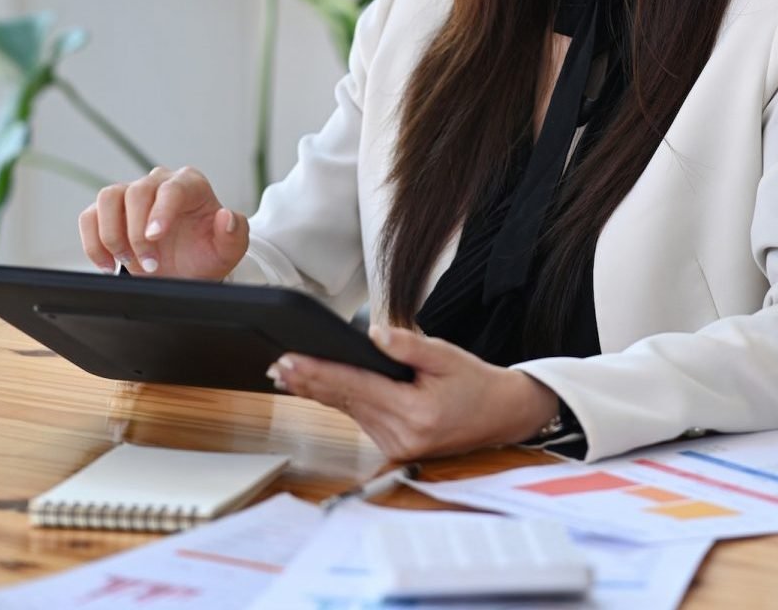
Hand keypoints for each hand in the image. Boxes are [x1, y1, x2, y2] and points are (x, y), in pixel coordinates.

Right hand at [78, 166, 248, 280]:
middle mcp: (160, 182)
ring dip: (112, 234)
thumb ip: (234, 233)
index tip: (154, 237)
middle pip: (137, 192)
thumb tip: (225, 216)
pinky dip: (93, 242)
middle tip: (149, 264)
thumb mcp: (229, 250)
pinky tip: (107, 264)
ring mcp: (133, 194)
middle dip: (137, 233)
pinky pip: (89, 216)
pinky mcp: (110, 211)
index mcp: (191, 185)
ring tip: (127, 261)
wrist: (188, 270)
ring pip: (108, 197)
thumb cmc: (207, 254)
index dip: (160, 212)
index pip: (172, 189)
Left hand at [267, 326, 559, 459]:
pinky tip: (315, 385)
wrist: (500, 416)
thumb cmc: (474, 383)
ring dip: (317, 390)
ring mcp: (394, 444)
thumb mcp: (446, 355)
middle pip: (345, 400)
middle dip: (308, 381)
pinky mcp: (392, 444)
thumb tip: (374, 332)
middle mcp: (400, 435)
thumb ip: (408, 345)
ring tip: (286, 371)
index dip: (320, 372)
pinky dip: (337, 398)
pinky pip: (358, 416)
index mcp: (414, 413)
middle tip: (277, 363)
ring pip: (347, 410)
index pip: (356, 387)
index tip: (292, 361)